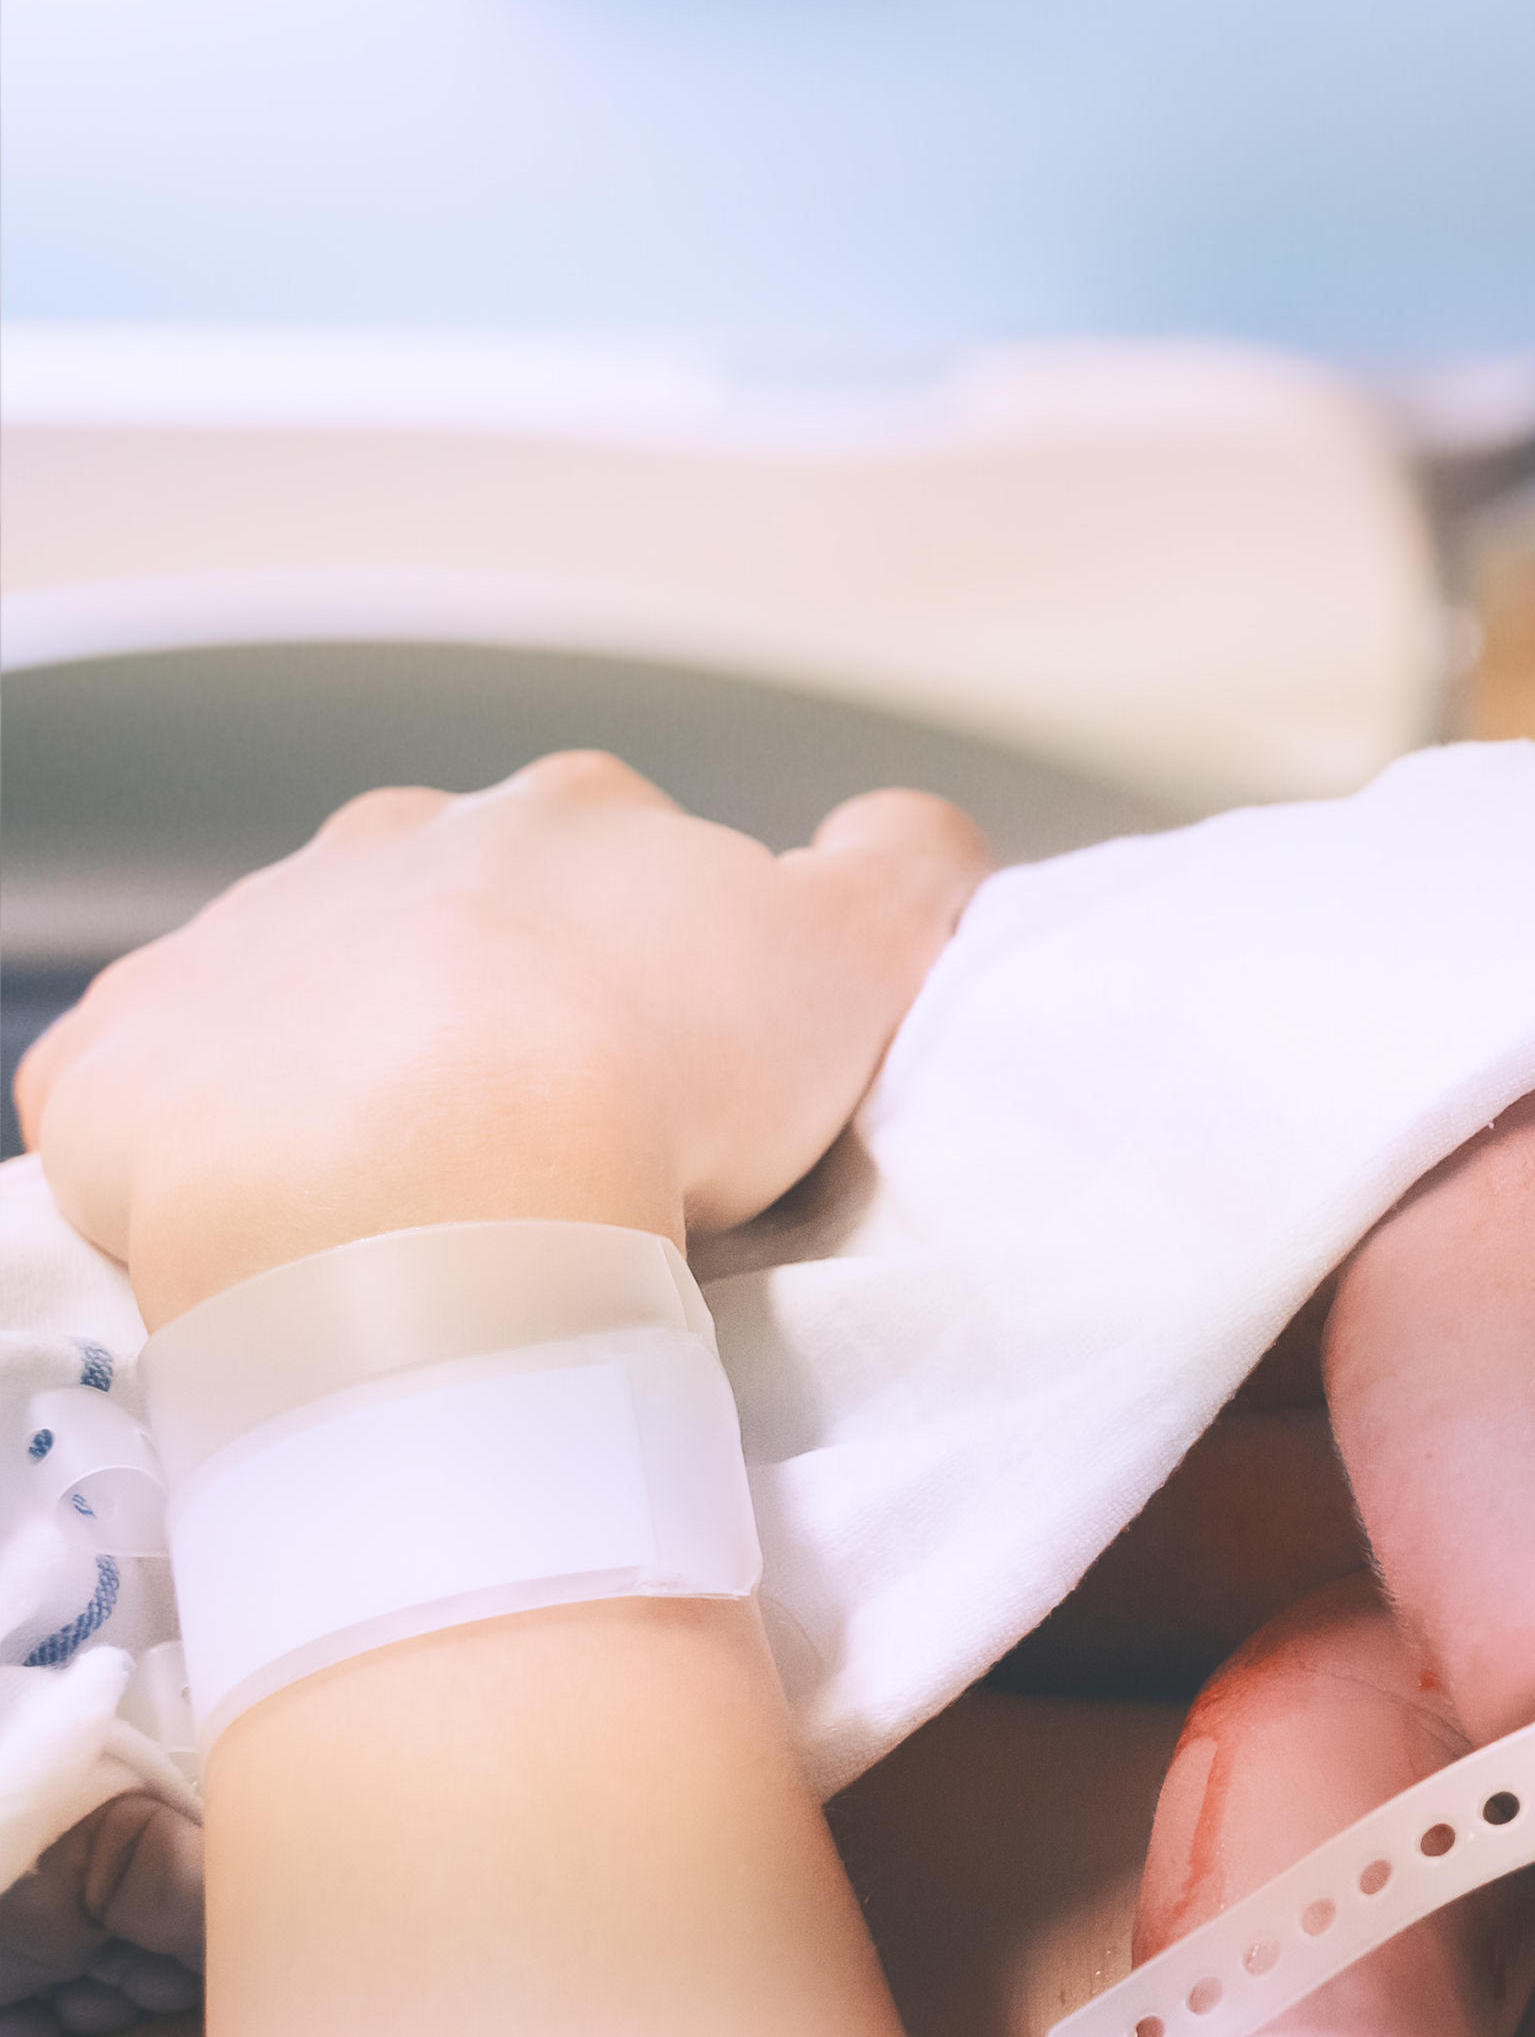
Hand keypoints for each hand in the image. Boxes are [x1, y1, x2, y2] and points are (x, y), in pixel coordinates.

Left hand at [11, 752, 983, 1320]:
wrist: (417, 1190)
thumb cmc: (653, 1080)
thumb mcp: (863, 952)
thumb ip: (908, 863)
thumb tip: (909, 825)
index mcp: (573, 819)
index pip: (626, 863)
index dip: (659, 962)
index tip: (672, 1067)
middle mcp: (395, 842)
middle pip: (454, 913)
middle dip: (490, 1000)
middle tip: (545, 1138)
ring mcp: (245, 939)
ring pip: (300, 993)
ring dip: (345, 1069)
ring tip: (409, 1197)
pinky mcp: (123, 1054)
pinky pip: (148, 1085)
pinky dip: (197, 1140)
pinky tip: (263, 1216)